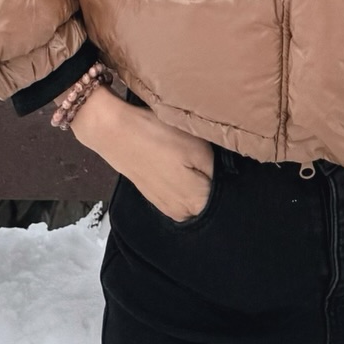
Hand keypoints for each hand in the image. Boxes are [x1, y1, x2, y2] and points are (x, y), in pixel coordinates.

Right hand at [70, 85, 214, 221]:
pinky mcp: (154, 195)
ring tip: (192, 158)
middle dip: (213, 182)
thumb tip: (226, 180)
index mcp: (196, 202)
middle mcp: (182, 212)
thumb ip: (217, 170)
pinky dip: (182, 181)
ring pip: (194, 197)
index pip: (226, 199)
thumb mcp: (197, 147)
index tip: (225, 163)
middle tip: (209, 157)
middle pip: (210, 200)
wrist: (115, 131)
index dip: (228, 180)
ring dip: (198, 181)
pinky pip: (179, 194)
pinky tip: (176, 162)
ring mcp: (166, 206)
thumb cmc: (158, 136)